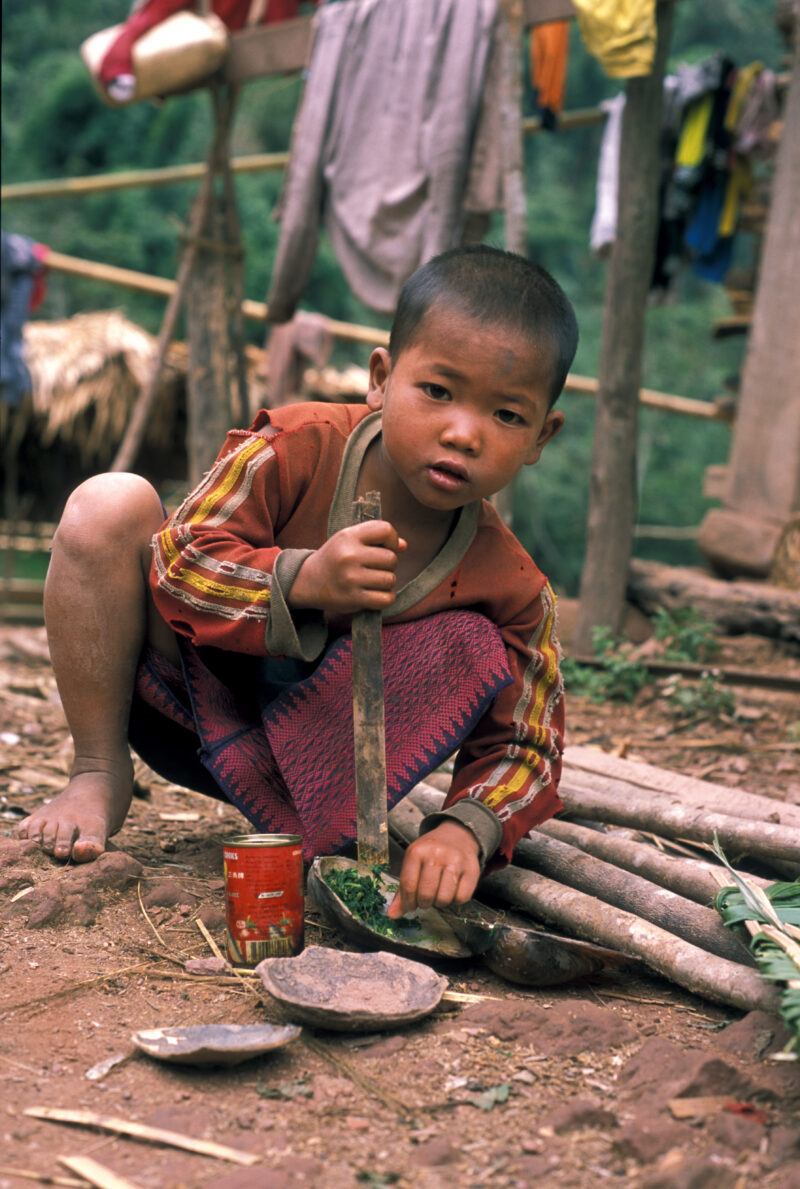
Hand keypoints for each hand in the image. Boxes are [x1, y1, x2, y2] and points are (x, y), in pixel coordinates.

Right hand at [288, 520, 406, 614]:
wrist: (308, 582)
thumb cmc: (335, 558)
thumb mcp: (349, 541)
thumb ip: (376, 539)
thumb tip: (404, 546)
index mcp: (348, 536)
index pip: (386, 530)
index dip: (392, 540)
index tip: (385, 547)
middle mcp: (349, 555)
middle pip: (391, 558)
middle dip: (389, 565)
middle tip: (375, 568)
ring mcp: (351, 578)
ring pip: (390, 579)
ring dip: (387, 582)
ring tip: (373, 581)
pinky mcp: (353, 598)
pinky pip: (386, 599)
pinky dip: (385, 598)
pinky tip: (375, 595)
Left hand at [387, 820, 480, 917]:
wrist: (457, 836)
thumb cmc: (431, 853)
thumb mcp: (413, 863)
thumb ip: (403, 889)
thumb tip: (392, 914)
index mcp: (417, 851)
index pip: (408, 885)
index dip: (407, 902)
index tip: (410, 907)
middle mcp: (436, 854)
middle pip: (426, 894)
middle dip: (424, 903)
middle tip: (425, 900)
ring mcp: (455, 861)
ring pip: (444, 898)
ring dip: (439, 903)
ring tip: (438, 894)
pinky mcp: (472, 870)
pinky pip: (462, 898)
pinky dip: (455, 900)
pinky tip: (451, 891)